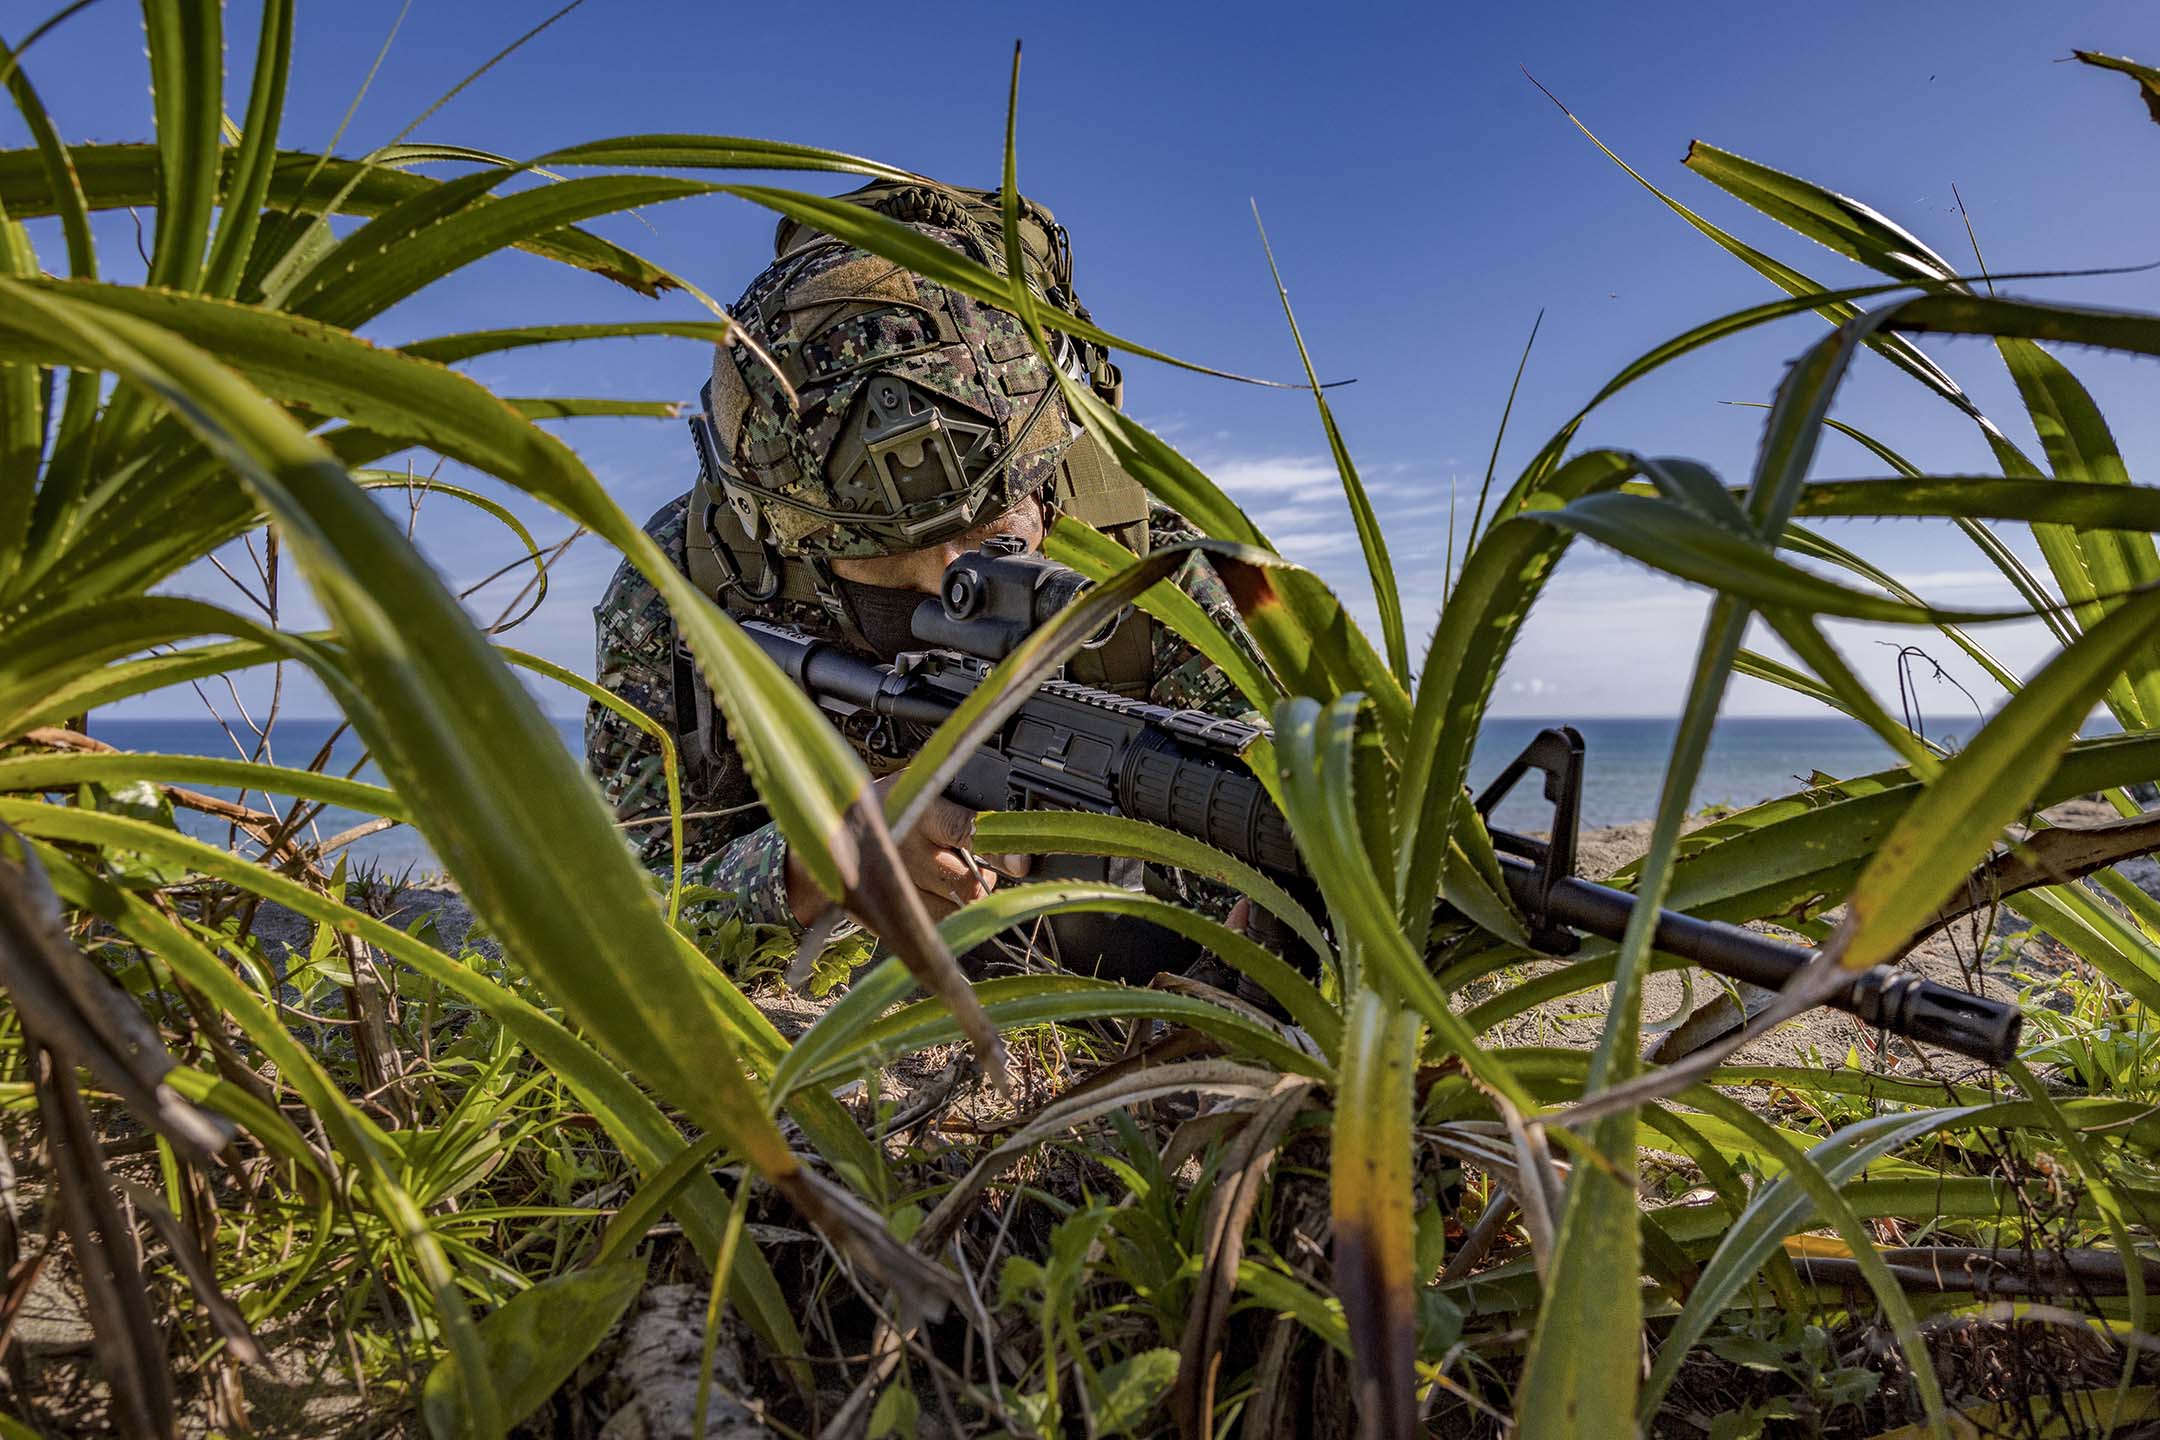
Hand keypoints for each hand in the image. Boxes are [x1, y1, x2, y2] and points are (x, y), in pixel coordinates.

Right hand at [783, 774, 1032, 927]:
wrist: (823, 829)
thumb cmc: (883, 804)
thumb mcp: (915, 786)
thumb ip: (958, 803)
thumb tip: (1005, 824)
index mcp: (916, 810)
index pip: (966, 830)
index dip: (997, 847)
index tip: (1020, 861)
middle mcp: (905, 850)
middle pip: (968, 880)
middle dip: (984, 875)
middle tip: (978, 861)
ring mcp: (895, 886)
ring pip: (957, 905)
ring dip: (966, 894)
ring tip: (950, 871)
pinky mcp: (887, 912)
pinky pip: (937, 921)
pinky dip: (946, 910)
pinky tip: (933, 890)